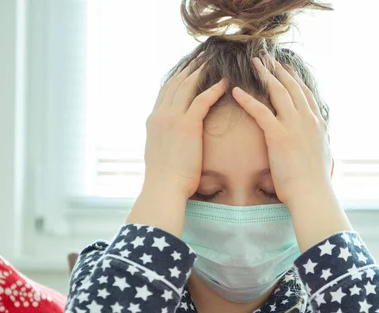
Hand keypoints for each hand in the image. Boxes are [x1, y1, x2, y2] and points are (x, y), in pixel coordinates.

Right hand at [143, 56, 228, 198]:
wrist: (163, 188)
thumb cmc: (165, 180)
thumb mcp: (160, 155)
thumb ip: (164, 142)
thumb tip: (170, 144)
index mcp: (153, 121)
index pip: (165, 92)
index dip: (177, 78)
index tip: (187, 70)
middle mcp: (160, 115)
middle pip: (175, 83)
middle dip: (188, 69)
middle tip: (201, 58)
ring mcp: (172, 118)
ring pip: (187, 86)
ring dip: (200, 72)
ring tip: (213, 63)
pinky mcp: (187, 125)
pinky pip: (202, 100)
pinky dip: (214, 89)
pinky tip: (225, 83)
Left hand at [231, 57, 332, 204]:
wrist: (312, 193)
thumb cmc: (313, 182)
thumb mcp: (321, 156)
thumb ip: (317, 143)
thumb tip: (316, 142)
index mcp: (317, 124)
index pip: (304, 94)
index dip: (294, 79)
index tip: (285, 68)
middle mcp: (307, 119)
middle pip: (291, 87)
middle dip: (278, 70)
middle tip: (267, 58)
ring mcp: (294, 126)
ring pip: (278, 92)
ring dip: (265, 75)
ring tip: (254, 63)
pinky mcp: (279, 136)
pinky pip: (260, 112)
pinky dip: (247, 100)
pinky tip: (236, 92)